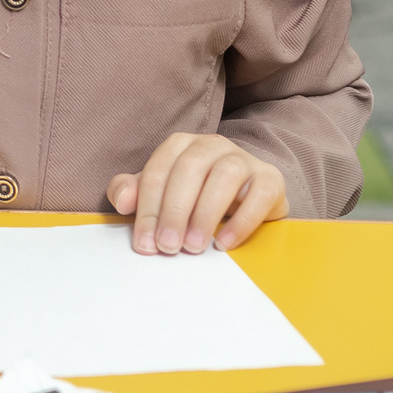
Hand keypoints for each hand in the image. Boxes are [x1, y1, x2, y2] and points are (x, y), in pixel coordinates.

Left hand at [108, 132, 288, 253]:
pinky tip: (224, 243)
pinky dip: (241, 221)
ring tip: (193, 246)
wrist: (248, 196)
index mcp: (180, 145)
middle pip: (188, 170)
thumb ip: (133, 193)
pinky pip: (259, 195)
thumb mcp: (161, 194)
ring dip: (205, 215)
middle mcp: (211, 145)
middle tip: (168, 247)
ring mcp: (244, 159)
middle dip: (174, 211)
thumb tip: (122, 202)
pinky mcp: (270, 178)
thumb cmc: (196, 196)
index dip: (147, 209)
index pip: (158, 171)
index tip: (145, 243)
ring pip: (224, 176)